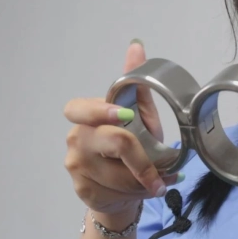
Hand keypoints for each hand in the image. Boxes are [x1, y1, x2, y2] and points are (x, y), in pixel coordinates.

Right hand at [62, 40, 178, 215]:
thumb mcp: (140, 116)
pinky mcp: (82, 188)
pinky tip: (143, 190)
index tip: (124, 115)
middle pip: (111, 141)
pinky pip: (115, 191)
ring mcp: (75, 165)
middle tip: (161, 171)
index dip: (102, 111)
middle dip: (142, 158)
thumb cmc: (131, 146)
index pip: (80, 108)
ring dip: (144, 180)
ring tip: (158, 181)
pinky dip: (137, 192)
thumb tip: (136, 46)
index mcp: (87, 115)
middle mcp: (77, 138)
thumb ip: (136, 85)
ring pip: (117, 173)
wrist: (122, 188)